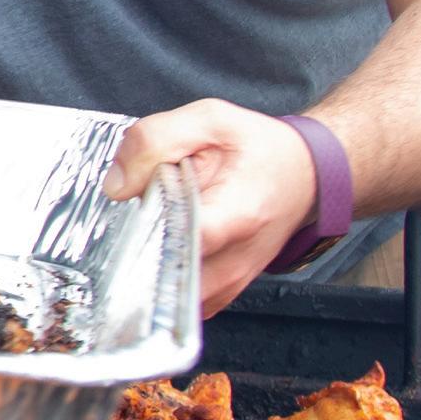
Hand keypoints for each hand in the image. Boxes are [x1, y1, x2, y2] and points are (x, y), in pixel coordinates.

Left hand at [103, 98, 317, 315]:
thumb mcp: (210, 120)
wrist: (303, 177)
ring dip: (146, 264)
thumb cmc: (260, 149)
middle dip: (135, 247)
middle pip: (162, 275)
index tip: (131, 210)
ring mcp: (228, 284)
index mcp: (236, 214)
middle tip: (137, 216)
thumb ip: (156, 140)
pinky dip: (160, 277)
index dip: (143, 229)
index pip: (180, 241)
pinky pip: (176, 299)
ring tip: (154, 228)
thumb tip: (117, 184)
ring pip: (164, 296)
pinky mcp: (221, 294)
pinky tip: (163, 245)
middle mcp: (234, 261)